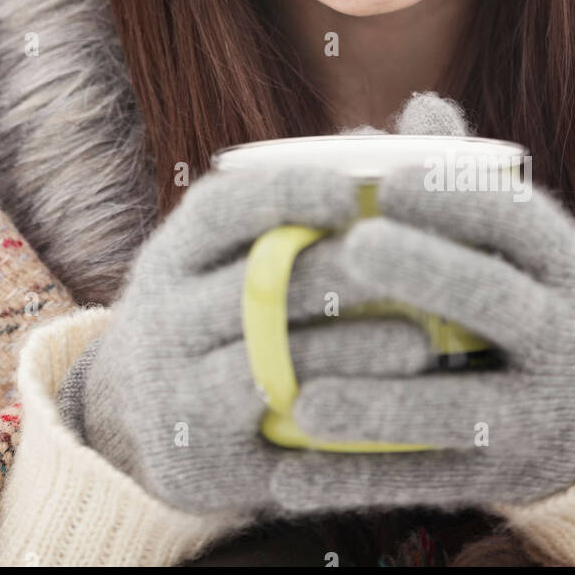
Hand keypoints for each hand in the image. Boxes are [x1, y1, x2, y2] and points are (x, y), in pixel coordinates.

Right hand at [63, 161, 437, 518]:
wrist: (146, 420)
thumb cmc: (227, 309)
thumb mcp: (247, 249)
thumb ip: (331, 191)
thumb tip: (428, 115)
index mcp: (178, 250)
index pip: (223, 207)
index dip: (287, 193)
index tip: (354, 188)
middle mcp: (162, 311)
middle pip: (251, 283)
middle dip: (336, 271)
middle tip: (415, 265)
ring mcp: (172, 387)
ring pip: (265, 361)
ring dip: (348, 351)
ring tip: (420, 343)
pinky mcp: (197, 459)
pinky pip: (269, 442)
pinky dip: (332, 423)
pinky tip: (387, 418)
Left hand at [268, 164, 574, 514]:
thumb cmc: (531, 301)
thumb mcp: (521, 247)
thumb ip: (468, 181)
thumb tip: (420, 106)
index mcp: (564, 268)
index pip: (517, 220)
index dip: (455, 196)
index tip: (390, 180)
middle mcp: (564, 339)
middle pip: (496, 302)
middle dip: (428, 272)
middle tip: (353, 248)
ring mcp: (537, 417)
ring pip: (459, 410)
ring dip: (380, 403)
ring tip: (304, 395)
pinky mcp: (502, 480)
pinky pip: (423, 483)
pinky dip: (353, 480)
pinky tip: (288, 474)